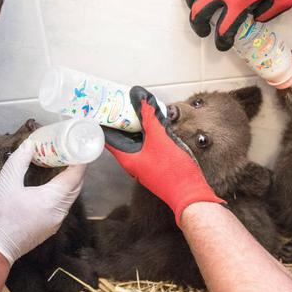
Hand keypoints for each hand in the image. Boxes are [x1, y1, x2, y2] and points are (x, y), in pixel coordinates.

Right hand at [0, 140, 86, 263]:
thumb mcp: (5, 183)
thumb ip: (19, 160)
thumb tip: (29, 145)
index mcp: (53, 199)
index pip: (76, 176)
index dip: (81, 160)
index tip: (80, 148)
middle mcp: (60, 211)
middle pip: (76, 186)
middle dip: (76, 169)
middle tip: (71, 154)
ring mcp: (56, 221)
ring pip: (70, 197)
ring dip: (70, 181)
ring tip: (62, 166)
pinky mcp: (50, 227)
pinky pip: (63, 206)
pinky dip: (63, 193)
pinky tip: (53, 186)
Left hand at [104, 86, 223, 225]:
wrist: (190, 194)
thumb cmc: (173, 172)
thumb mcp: (160, 139)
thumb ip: (150, 117)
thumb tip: (141, 98)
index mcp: (127, 157)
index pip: (107, 137)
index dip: (103, 121)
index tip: (102, 107)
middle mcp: (133, 161)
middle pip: (121, 137)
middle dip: (121, 120)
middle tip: (120, 102)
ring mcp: (144, 163)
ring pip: (136, 141)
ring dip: (135, 126)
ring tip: (137, 108)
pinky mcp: (156, 164)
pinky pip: (147, 145)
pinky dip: (147, 133)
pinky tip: (155, 124)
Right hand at [180, 0, 291, 50]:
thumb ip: (269, 14)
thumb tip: (255, 17)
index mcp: (240, 0)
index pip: (223, 28)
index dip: (222, 41)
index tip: (223, 43)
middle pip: (198, 11)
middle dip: (198, 25)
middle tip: (203, 29)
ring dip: (190, 2)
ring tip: (194, 6)